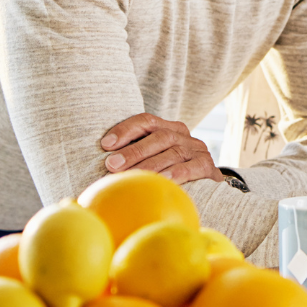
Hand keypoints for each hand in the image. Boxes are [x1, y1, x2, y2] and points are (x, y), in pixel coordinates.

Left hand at [100, 113, 223, 184]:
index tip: (105, 144)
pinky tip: (163, 181)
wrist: (207, 186)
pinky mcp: (208, 166)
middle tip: (111, 165)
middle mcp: (183, 136)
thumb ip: (133, 159)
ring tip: (132, 177)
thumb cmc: (168, 173)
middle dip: (133, 150)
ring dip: (150, 165)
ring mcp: (197, 150)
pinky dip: (176, 173)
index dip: (125, 130)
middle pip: (158, 136)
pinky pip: (192, 167)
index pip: (146, 121)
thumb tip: (98, 169)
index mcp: (168, 128)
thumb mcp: (153, 159)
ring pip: (173, 152)